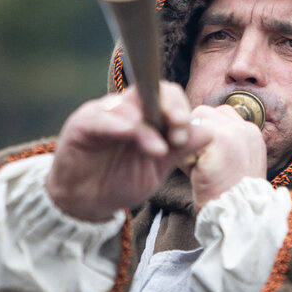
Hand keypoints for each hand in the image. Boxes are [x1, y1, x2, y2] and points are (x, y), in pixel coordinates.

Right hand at [46, 82, 210, 221]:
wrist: (85, 201)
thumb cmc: (121, 180)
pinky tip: (129, 132)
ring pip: (127, 105)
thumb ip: (179, 150)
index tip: (185, 135)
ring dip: (146, 127)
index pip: (167, 96)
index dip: (180, 109)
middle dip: (169, 108)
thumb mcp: (157, 169)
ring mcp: (104, 113)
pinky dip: (116, 123)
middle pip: (150, 91)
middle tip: (178, 131)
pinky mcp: (82, 124)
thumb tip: (209, 131)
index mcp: (147, 116)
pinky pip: (100, 117)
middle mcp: (126, 109)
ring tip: (156, 149)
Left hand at [183, 104, 266, 211]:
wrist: (240, 218)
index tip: (206, 158)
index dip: (206, 133)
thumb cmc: (231, 199)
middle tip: (199, 163)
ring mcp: (234, 131)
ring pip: (196, 118)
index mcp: (251, 134)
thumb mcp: (234, 168)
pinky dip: (186, 153)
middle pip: (206, 112)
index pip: (221, 116)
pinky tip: (195, 172)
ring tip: (198, 167)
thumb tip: (199, 137)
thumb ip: (223, 148)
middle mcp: (246, 128)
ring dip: (189, 139)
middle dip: (195, 133)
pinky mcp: (220, 138)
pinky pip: (190, 135)